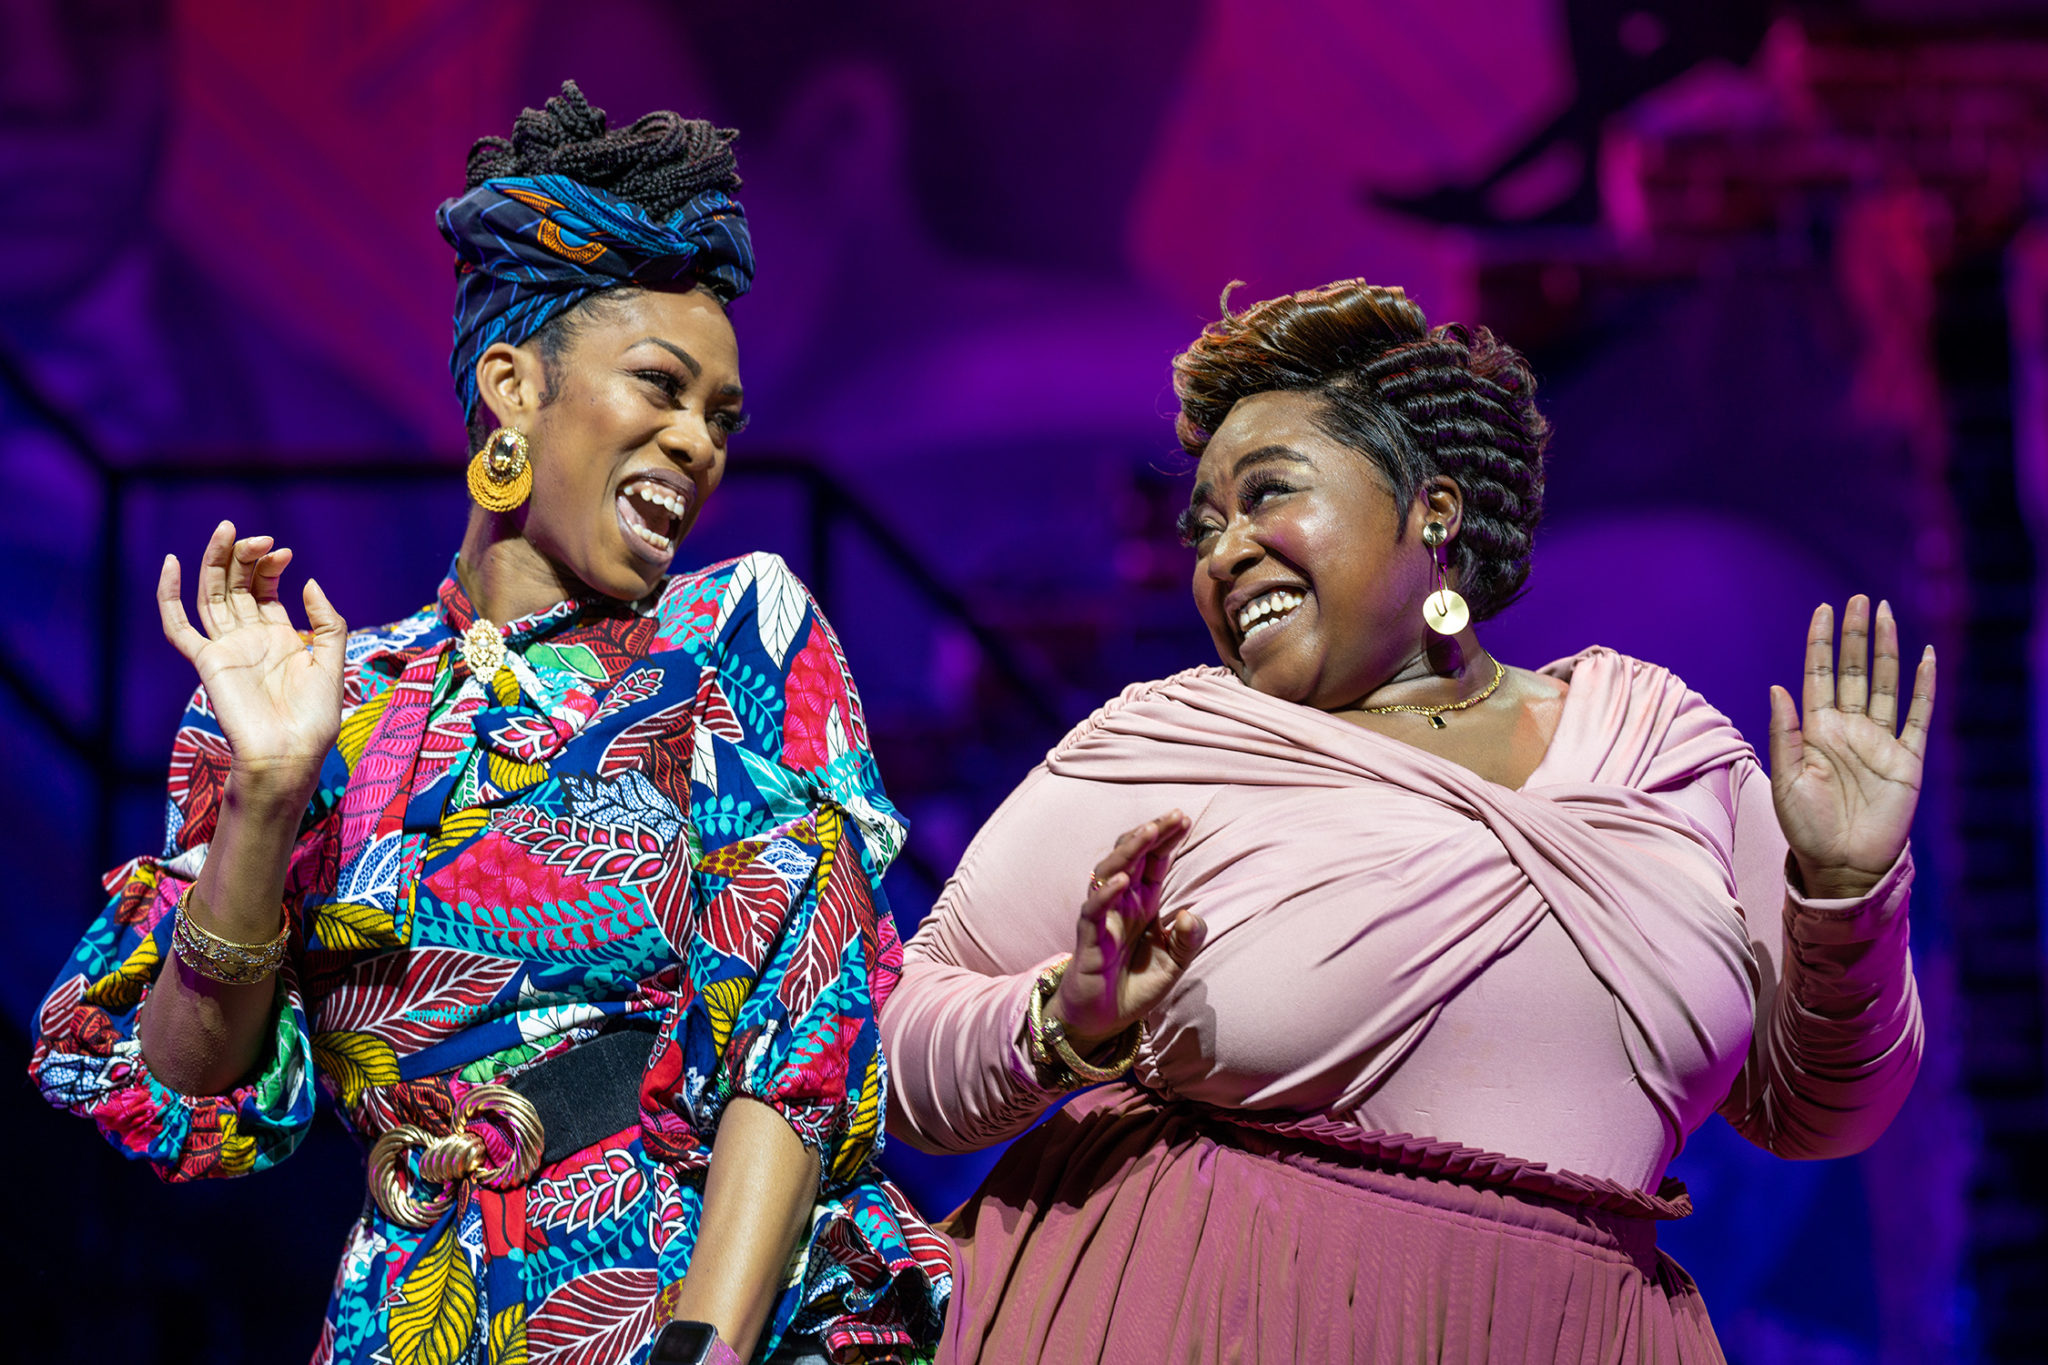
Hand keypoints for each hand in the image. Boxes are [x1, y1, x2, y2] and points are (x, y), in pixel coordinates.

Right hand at [158, 521, 346, 804]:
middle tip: (258, 538)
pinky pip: (178, 626)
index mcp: (279, 636)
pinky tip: (171, 563)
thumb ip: (328, 622)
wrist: (290, 753)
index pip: (265, 588)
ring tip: (227, 531)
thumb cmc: (316, 717)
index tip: (286, 553)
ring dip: (216, 562)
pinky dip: (169, 596)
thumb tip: (309, 581)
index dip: (271, 566)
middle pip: (236, 585)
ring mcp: (225, 648)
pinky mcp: (206, 661)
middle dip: (245, 557)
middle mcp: (249, 638)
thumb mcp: (332, 661)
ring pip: (210, 595)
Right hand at [1051, 811, 1205, 1051]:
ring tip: (1148, 833)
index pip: (1154, 861)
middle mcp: (1122, 904)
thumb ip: (1188, 940)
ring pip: (1109, 873)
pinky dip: (1106, 895)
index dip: (1166, 839)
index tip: (1183, 817)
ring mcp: (1103, 918)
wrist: (1104, 1019)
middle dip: (1150, 834)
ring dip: (1128, 851)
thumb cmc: (1136, 984)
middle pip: (1131, 857)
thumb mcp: (1174, 963)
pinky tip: (1123, 882)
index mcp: (1143, 903)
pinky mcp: (1089, 940)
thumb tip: (1189, 913)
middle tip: (1172, 816)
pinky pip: (1093, 911)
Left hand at [1769, 596, 1934, 899]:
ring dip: (1886, 650)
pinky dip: (1924, 686)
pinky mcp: (1906, 759)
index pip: (1818, 675)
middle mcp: (1849, 729)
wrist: (1841, 865)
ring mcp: (1879, 741)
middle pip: (1855, 671)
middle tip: (1859, 600)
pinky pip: (1918, 716)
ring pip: (1886, 685)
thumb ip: (1784, 733)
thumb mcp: (1785, 780)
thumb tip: (1777, 686)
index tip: (1823, 610)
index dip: (1820, 644)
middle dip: (1855, 636)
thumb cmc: (1806, 827)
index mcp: (1816, 731)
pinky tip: (1925, 657)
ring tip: (1884, 614)